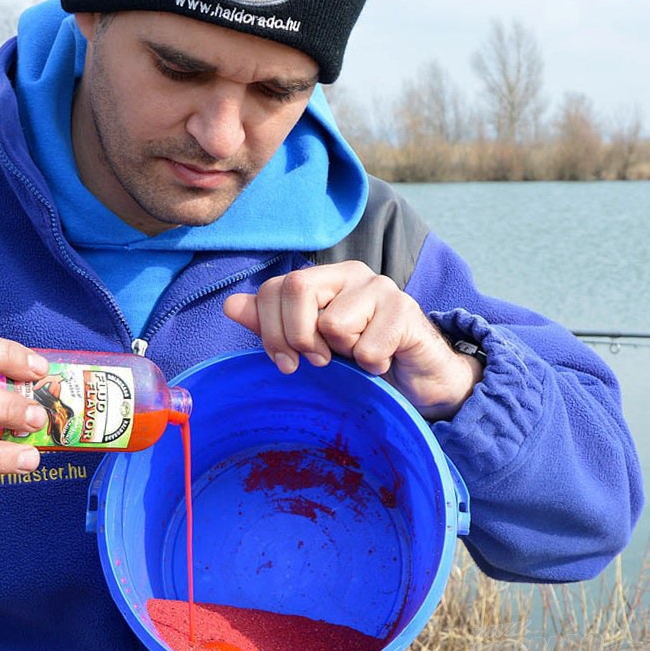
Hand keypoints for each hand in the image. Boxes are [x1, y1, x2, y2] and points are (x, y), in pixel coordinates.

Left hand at [222, 261, 481, 420]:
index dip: (269, 329)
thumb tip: (231, 306)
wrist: (418, 376)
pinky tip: (383, 362)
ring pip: (333, 322)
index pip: (275, 288)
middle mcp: (351, 274)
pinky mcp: (406, 312)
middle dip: (298, 337)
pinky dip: (371, 365)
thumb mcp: (311, 344)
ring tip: (359, 354)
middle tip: (319, 360)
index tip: (283, 361)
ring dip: (343, 353)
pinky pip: (368, 347)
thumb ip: (271, 325)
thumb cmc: (359, 357)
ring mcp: (381, 288)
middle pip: (297, 289)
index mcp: (323, 278)